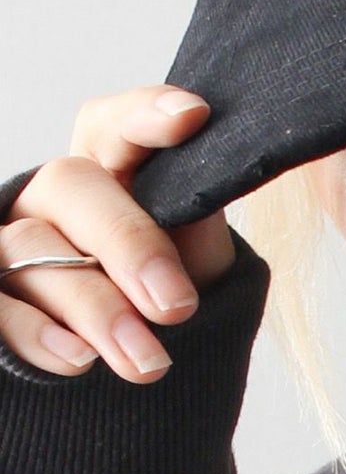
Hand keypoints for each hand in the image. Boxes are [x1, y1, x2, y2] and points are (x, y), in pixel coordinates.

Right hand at [0, 86, 235, 383]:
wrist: (151, 357)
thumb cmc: (173, 286)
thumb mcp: (197, 251)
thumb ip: (193, 216)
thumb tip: (200, 194)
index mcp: (112, 167)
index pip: (117, 122)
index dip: (147, 112)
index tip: (192, 116)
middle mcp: (54, 196)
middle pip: (72, 186)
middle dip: (129, 244)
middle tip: (177, 306)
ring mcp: (11, 244)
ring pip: (32, 252)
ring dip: (96, 310)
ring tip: (148, 361)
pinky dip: (37, 335)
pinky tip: (80, 361)